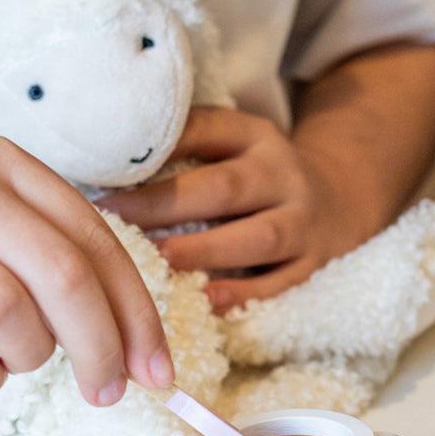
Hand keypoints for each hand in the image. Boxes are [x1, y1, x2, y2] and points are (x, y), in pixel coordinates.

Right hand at [0, 137, 173, 403]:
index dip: (138, 315)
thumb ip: (63, 264)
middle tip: (108, 392)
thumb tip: (139, 353)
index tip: (159, 371)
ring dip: (28, 354)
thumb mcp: (1, 224)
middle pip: (65, 277)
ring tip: (16, 358)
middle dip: (101, 347)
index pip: (97, 244)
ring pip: (7, 310)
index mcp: (6, 168)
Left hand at [101, 107, 375, 313]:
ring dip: (205, 252)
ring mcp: (303, 222)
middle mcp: (283, 176)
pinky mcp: (314, 265)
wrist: (341, 200)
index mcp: (254, 136)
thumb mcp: (232, 144)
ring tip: (158, 266)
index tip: (98, 170)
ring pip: (257, 238)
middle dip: (165, 207)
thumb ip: (180, 147)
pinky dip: (244, 297)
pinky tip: (206, 304)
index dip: (154, 150)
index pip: (204, 131)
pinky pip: (279, 285)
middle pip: (225, 188)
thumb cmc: (257, 176)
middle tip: (113, 223)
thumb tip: (93, 160)